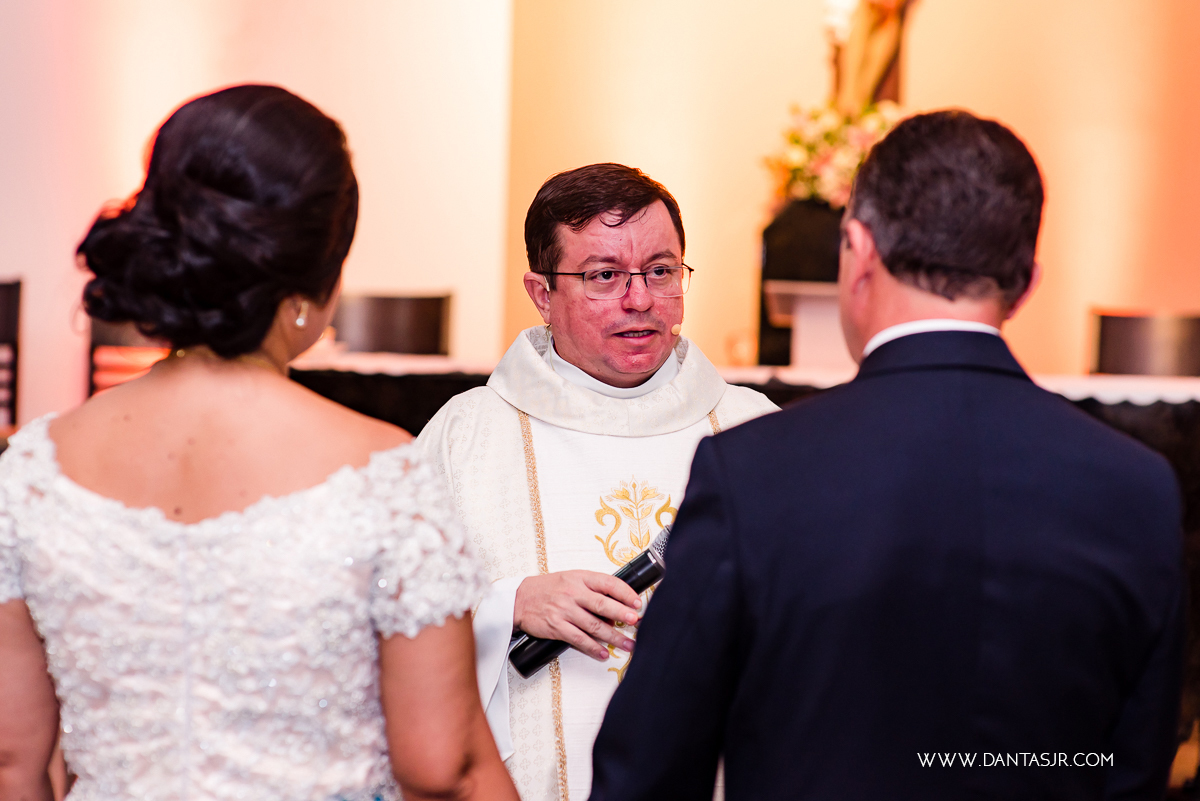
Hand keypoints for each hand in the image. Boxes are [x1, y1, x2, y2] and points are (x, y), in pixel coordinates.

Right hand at [514, 571, 641, 660]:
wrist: (519, 598)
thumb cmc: (549, 589)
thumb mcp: (571, 580)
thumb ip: (592, 591)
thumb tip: (614, 612)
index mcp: (579, 578)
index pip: (607, 583)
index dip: (625, 593)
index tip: (637, 602)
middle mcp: (572, 593)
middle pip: (602, 604)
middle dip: (622, 614)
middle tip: (637, 621)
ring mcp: (564, 611)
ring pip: (593, 625)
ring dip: (613, 637)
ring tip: (627, 644)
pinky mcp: (556, 627)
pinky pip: (578, 639)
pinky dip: (593, 648)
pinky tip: (603, 653)